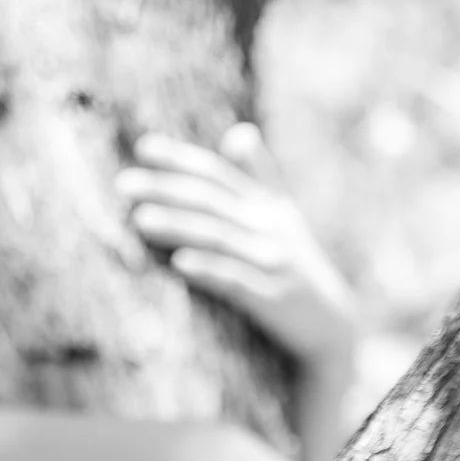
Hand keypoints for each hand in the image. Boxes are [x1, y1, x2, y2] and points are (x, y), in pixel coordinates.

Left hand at [120, 127, 361, 456]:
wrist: (335, 329)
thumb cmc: (299, 272)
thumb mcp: (284, 220)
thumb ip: (260, 176)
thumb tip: (238, 132)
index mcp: (266, 207)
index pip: (218, 175)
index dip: (181, 160)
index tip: (143, 149)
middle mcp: (270, 229)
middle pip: (211, 202)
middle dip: (166, 191)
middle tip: (124, 186)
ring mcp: (274, 264)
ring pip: (219, 239)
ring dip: (179, 227)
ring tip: (140, 221)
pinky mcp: (275, 301)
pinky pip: (237, 283)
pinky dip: (209, 271)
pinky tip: (180, 264)